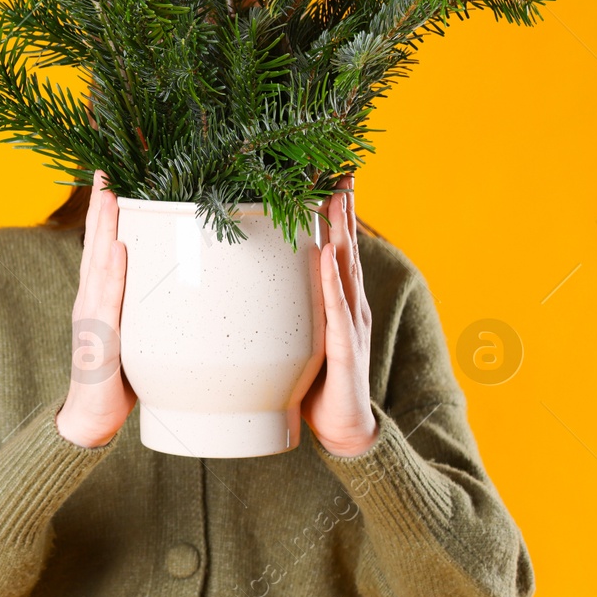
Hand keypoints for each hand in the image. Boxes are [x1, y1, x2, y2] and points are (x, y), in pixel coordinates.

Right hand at [56, 172, 137, 447]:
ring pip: (99, 262)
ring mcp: (91, 317)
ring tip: (112, 192)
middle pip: (98, 242)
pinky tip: (118, 248)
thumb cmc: (123, 379)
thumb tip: (194, 284)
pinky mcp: (97, 339)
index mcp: (104, 295)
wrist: (92, 421)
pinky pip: (106, 300)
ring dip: (105, 225)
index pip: (107, 243)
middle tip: (111, 167)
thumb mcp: (143, 335)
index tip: (117, 173)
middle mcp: (93, 298)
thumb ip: (156, 308)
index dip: (110, 209)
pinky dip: (112, 272)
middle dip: (104, 204)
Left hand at [302, 175, 379, 456]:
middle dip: (343, 206)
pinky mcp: (344, 350)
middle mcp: (348, 303)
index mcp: (335, 297)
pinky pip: (337, 313)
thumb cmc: (314, 381)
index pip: (334, 244)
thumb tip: (248, 276)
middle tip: (340, 168)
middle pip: (346, 245)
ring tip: (337, 196)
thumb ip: (282, 303)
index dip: (332, 209)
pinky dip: (332, 284)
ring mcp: (349, 324)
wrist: (342, 429)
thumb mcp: (294, 333)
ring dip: (341, 232)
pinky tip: (328, 260)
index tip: (328, 171)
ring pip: (346, 269)